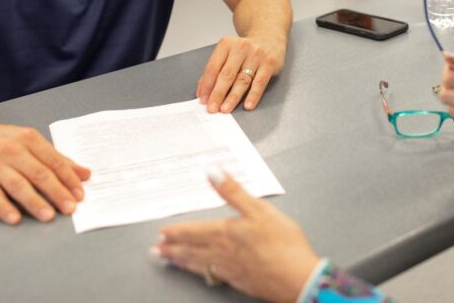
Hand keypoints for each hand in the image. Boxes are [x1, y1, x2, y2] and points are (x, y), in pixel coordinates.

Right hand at [0, 118, 89, 224]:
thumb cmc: (4, 140)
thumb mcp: (31, 142)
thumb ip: (57, 159)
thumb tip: (85, 174)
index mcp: (30, 139)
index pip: (54, 161)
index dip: (68, 178)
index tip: (80, 194)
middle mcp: (13, 151)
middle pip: (39, 174)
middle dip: (57, 192)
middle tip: (70, 208)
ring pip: (18, 185)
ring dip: (35, 201)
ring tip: (49, 215)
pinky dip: (4, 207)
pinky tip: (15, 218)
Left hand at [157, 171, 320, 302]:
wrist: (297, 278)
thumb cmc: (283, 244)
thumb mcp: (260, 209)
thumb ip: (234, 191)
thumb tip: (213, 173)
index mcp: (226, 232)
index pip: (194, 231)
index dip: (176, 232)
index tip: (162, 232)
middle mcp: (223, 252)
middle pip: (191, 250)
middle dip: (172, 248)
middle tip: (157, 250)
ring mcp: (231, 270)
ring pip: (199, 265)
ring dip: (182, 262)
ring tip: (170, 261)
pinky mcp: (241, 281)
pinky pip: (213, 276)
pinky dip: (202, 273)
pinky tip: (203, 273)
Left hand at [197, 33, 285, 112]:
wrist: (268, 38)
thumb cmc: (244, 51)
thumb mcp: (227, 54)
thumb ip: (215, 71)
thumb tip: (203, 93)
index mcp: (226, 44)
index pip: (213, 67)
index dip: (207, 85)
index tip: (203, 100)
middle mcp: (241, 48)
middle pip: (226, 75)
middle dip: (218, 93)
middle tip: (212, 108)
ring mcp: (256, 55)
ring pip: (242, 80)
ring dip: (232, 97)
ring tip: (225, 109)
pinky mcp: (269, 63)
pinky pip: (260, 83)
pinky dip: (253, 95)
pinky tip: (247, 105)